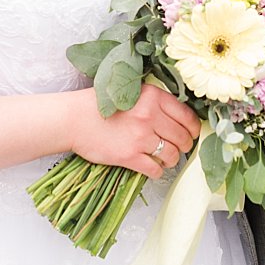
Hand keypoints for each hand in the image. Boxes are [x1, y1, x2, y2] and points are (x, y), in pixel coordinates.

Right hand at [66, 82, 199, 180]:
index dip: (192, 129)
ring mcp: (140, 137)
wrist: (71, 119)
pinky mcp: (129, 156)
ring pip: (172, 155)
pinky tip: (151, 166)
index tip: (190, 134)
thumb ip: (154, 102)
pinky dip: (157, 171)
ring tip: (163, 157)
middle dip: (183, 146)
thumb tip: (180, 120)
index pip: (187, 117)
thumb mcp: (130, 93)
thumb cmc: (98, 105)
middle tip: (177, 148)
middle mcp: (149, 115)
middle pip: (183, 138)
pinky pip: (155, 169)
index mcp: (152, 96)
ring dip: (171, 160)